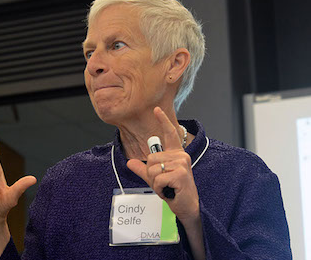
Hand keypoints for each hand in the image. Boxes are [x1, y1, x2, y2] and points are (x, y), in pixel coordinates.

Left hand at [127, 107, 199, 223]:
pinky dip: (159, 188)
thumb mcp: (155, 178)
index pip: (169, 134)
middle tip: (163, 182)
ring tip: (166, 186)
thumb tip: (130, 162)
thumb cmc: (172, 189)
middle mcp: (180, 156)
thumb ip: (143, 170)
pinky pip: (157, 179)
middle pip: (151, 159)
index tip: (156, 109)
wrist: (186, 205)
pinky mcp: (180, 174)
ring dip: (155, 182)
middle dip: (151, 174)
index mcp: (175, 154)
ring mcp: (182, 164)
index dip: (163, 121)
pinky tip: (169, 191)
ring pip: (153, 169)